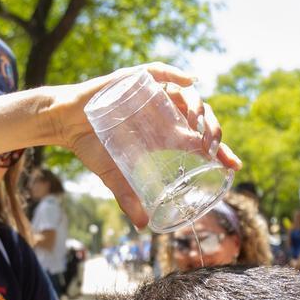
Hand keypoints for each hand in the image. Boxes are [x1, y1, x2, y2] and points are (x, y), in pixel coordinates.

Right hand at [51, 63, 241, 228]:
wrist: (66, 124)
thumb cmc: (92, 147)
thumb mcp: (114, 176)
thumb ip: (128, 198)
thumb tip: (142, 227)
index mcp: (166, 133)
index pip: (201, 140)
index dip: (221, 151)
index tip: (234, 166)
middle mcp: (164, 113)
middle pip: (200, 117)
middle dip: (213, 131)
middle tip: (212, 148)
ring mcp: (151, 94)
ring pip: (186, 95)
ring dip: (198, 107)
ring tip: (198, 125)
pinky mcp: (135, 80)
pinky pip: (159, 72)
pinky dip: (175, 74)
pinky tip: (189, 81)